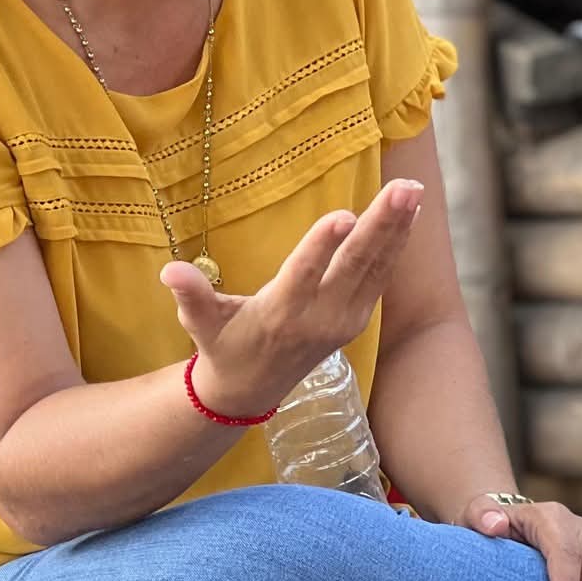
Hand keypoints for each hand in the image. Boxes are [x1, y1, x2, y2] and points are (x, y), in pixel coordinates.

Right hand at [161, 178, 424, 419]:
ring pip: (375, 269)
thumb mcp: (200, 324)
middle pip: (354, 267)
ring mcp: (343, 320)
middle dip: (380, 226)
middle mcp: (319, 318)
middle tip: (402, 189)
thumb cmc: (222, 345)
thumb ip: (191, 296)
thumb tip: (169, 271)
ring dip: (396, 228)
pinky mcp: (357, 318)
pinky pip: (380, 277)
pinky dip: (396, 244)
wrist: (252, 391)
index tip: (343, 215)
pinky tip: (409, 214)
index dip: (322, 246)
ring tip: (412, 190)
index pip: (304, 275)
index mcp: (280, 315)